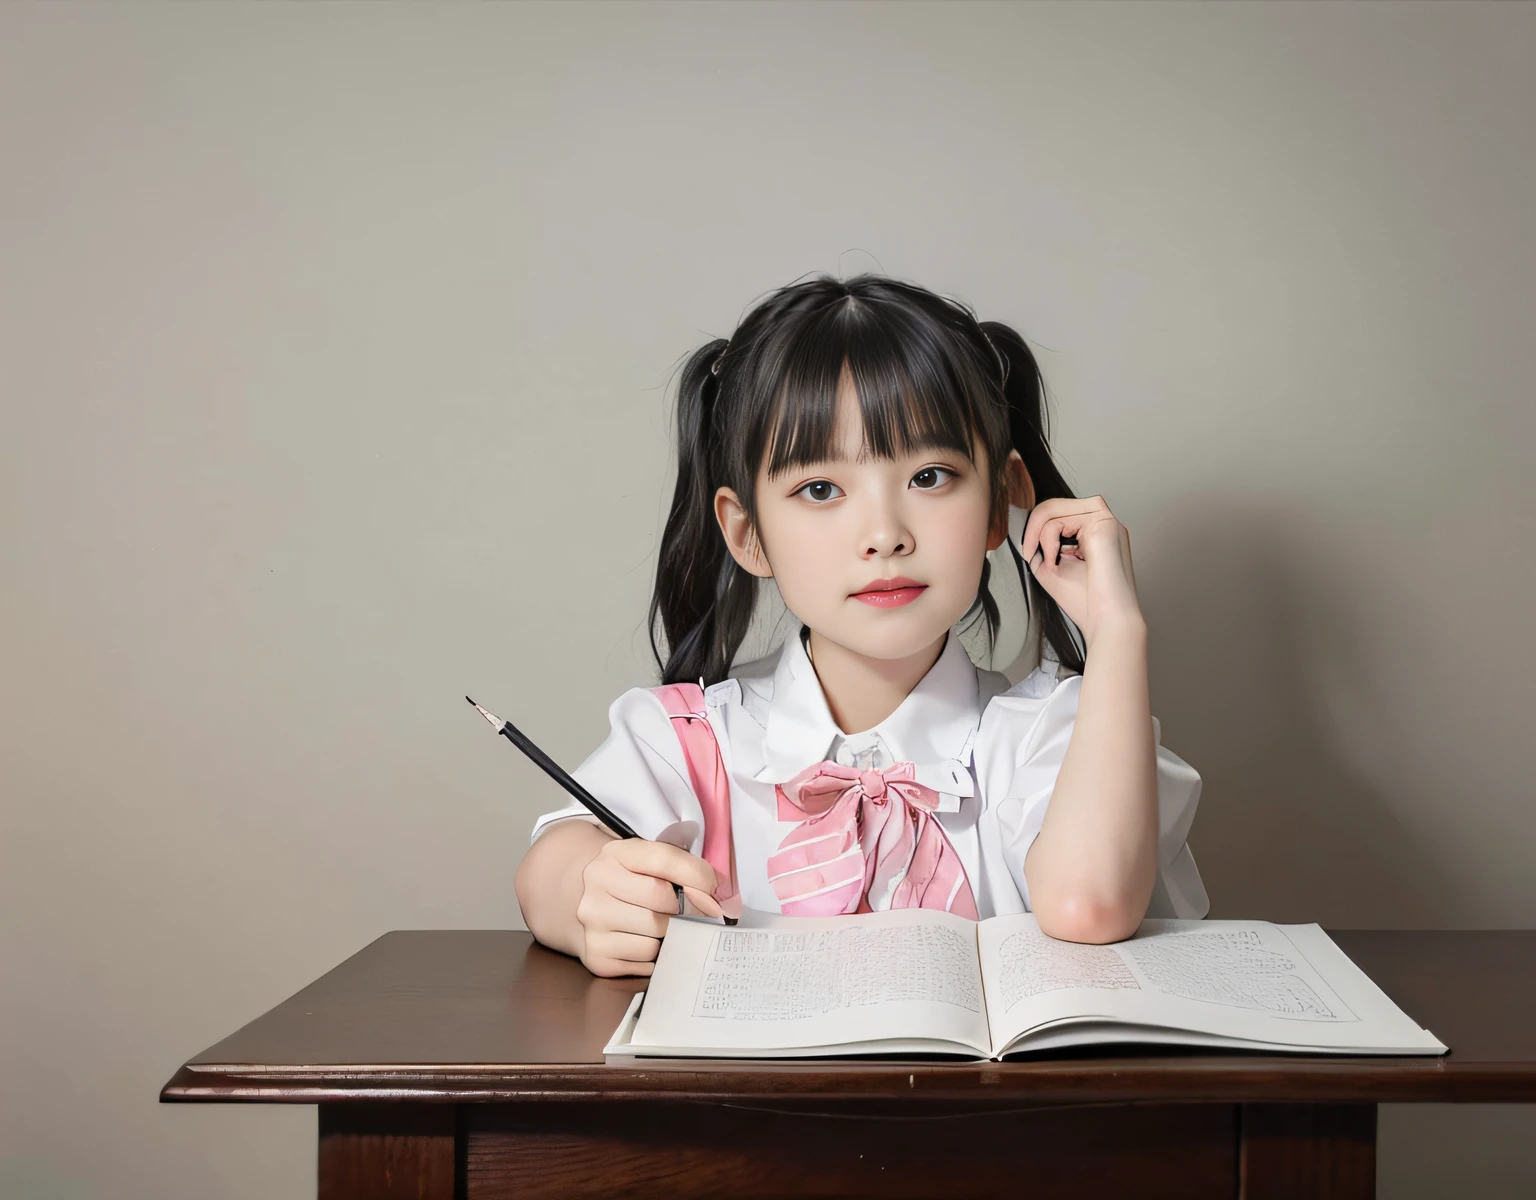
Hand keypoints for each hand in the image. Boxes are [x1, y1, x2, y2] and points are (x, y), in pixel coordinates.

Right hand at [576, 837, 722, 976]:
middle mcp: (597, 884)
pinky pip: (645, 961)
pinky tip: (647, 941)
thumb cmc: (636, 881)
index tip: (715, 892)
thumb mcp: (654, 861)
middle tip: (696, 914)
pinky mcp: (597, 956)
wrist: (593, 904)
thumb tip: (721, 900)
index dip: (698, 877)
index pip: (665, 860)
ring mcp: (593, 921)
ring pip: (655, 935)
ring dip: (670, 934)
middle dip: (688, 910)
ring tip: (664, 926)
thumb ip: (688, 869)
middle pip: (660, 900)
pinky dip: (655, 955)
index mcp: (616, 853)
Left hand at [1018, 495, 1143, 647]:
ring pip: (1052, 509)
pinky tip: (1055, 561)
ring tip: (1048, 563)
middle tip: (1029, 554)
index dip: (1035, 530)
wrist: (1107, 621)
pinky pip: (1057, 521)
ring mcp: (1105, 518)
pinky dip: (1048, 542)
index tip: (1028, 554)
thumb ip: (1041, 542)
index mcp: (1094, 530)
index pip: (1057, 513)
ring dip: (1039, 536)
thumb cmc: (1085, 601)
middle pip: (1053, 505)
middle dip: (1032, 529)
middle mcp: (1102, 520)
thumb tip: (1024, 522)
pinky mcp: (1103, 522)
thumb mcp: (1051, 565)